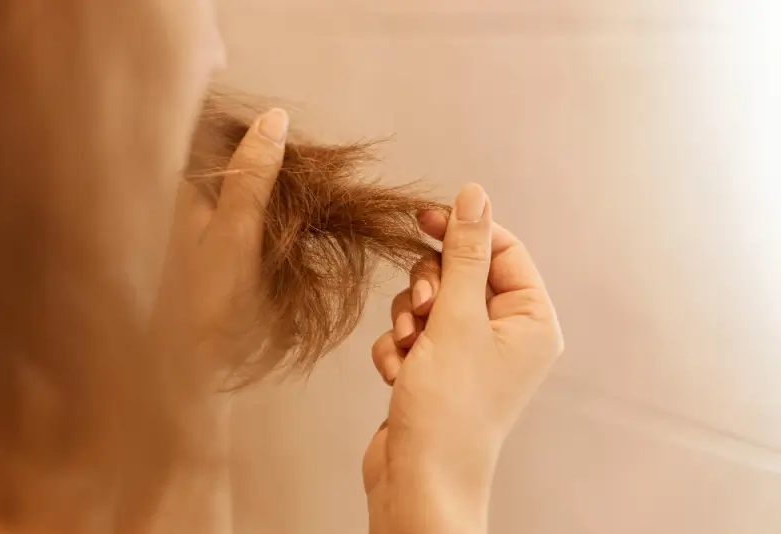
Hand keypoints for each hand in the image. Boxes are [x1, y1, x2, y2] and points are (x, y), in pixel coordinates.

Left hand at [150, 108, 288, 389]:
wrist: (183, 365)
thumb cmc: (204, 300)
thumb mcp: (236, 231)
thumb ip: (253, 174)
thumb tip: (276, 117)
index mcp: (180, 187)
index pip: (214, 130)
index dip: (254, 127)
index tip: (291, 134)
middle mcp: (183, 199)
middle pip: (229, 157)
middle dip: (268, 157)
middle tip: (306, 170)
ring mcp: (195, 224)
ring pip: (237, 185)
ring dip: (270, 186)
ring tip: (302, 194)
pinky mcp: (208, 247)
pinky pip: (240, 212)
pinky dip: (264, 211)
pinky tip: (284, 223)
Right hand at [363, 183, 563, 533]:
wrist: (419, 481)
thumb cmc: (449, 407)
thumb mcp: (457, 319)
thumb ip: (463, 253)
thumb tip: (473, 194)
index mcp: (531, 320)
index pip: (501, 250)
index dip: (462, 231)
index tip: (421, 219)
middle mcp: (506, 335)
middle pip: (460, 274)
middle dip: (428, 289)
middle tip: (421, 312)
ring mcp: (470, 354)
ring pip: (429, 303)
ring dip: (409, 321)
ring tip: (409, 351)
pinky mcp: (438, 370)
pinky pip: (413, 334)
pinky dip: (399, 349)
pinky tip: (398, 376)